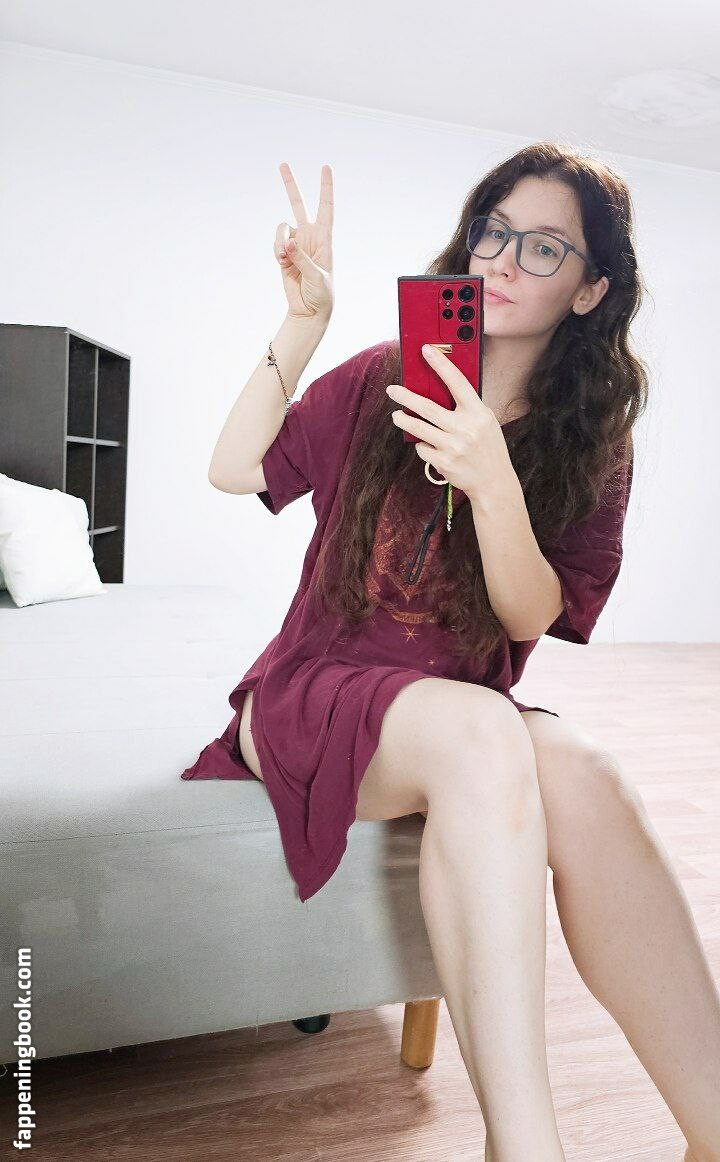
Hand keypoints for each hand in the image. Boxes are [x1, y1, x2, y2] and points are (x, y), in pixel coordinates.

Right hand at [274, 161, 334, 324]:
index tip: (325, 168)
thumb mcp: (317, 276)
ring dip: (280, 241)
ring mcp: (295, 245)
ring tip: (285, 258)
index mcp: (325, 238)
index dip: (326, 188)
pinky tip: (282, 263)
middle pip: (299, 205)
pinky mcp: (284, 255)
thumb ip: (302, 258)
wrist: (309, 310)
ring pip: (282, 228)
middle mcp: (309, 237)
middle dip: (290, 185)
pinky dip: (277, 251)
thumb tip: (288, 242)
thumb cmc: (321, 294)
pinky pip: (276, 244)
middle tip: (283, 164)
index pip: (326, 208)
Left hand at [385, 344, 513, 502]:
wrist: (494, 483)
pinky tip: (430, 446)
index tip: (426, 350)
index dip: (441, 364)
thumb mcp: (485, 423)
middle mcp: (466, 428)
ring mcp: (454, 447)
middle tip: (392, 390)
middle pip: (427, 407)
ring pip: (418, 427)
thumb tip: (437, 389)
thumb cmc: (488, 448)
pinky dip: (422, 445)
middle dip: (405, 396)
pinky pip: (422, 448)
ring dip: (403, 419)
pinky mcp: (444, 463)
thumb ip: (466, 408)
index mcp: (479, 413)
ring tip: (397, 416)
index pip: (457, 382)